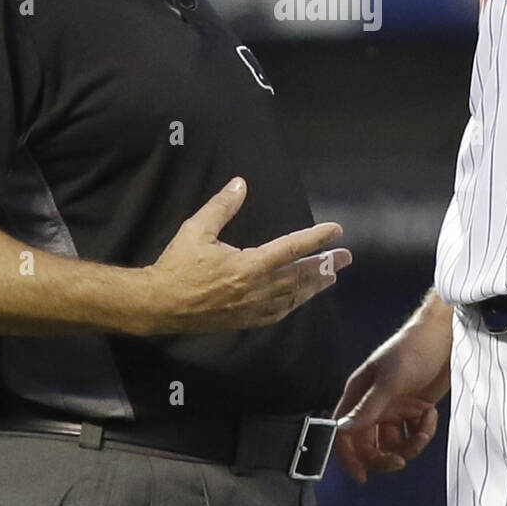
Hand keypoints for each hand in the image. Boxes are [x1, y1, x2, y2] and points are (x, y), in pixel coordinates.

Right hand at [142, 177, 349, 333]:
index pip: (292, 248)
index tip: (335, 230)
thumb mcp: (196, 229)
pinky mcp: (244, 321)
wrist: (159, 305)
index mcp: (248, 265)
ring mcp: (252, 308)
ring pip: (293, 296)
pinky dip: (294, 303)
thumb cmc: (177, 265)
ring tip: (331, 276)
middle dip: (326, 265)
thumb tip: (240, 184)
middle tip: (347, 256)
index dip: (317, 238)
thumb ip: (221, 207)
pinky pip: (278, 313)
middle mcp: (256, 289)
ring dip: (315, 285)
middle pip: (300, 275)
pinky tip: (300, 298)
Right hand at [332, 297, 451, 483]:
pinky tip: (430, 415)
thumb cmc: (414, 349)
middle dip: (385, 456)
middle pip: (369, 445)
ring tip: (424, 428)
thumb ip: (368, 408)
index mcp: (359, 394)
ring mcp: (394, 408)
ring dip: (410, 444)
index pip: (344, 432)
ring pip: (393, 443)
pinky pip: (412, 434)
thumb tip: (342, 430)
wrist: (447, 337)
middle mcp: (373, 404)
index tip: (362, 477)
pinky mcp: (413, 409)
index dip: (349, 457)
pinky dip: (423, 432)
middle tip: (401, 460)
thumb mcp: (390, 380)